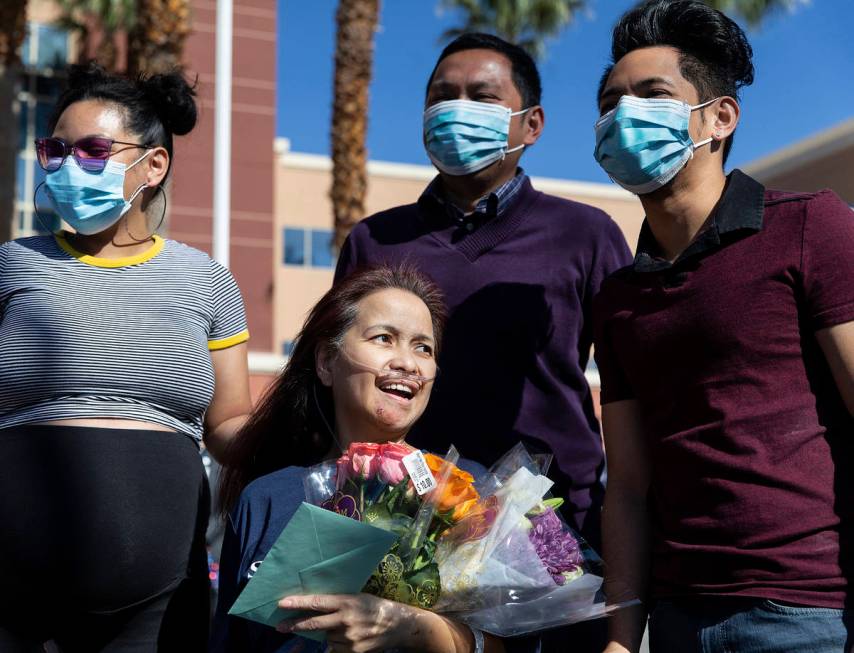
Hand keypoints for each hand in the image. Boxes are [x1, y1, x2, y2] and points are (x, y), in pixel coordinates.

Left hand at [276, 593, 419, 652]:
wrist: (397, 625)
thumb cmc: (375, 606)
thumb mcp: (357, 598)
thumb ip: (338, 603)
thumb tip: (314, 607)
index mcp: (347, 602)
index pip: (317, 602)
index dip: (298, 603)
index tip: (282, 603)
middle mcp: (346, 620)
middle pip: (314, 623)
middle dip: (295, 624)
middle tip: (280, 626)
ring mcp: (349, 638)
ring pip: (326, 637)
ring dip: (329, 634)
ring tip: (347, 628)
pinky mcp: (353, 651)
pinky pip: (336, 649)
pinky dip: (337, 644)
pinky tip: (349, 638)